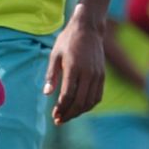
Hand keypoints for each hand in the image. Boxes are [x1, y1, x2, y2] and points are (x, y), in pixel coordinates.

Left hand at [45, 8, 105, 124]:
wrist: (89, 28)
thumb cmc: (68, 41)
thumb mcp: (54, 55)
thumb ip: (51, 75)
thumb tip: (46, 94)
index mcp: (74, 67)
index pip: (68, 95)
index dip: (61, 108)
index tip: (54, 115)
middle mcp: (88, 73)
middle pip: (80, 102)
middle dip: (69, 114)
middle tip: (59, 120)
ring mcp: (97, 75)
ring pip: (90, 101)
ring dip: (79, 112)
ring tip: (67, 116)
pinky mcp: (102, 75)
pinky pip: (97, 96)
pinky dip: (89, 105)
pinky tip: (79, 108)